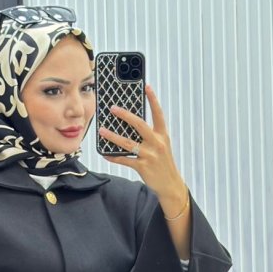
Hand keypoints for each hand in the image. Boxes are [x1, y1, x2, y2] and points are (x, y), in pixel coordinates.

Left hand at [97, 83, 188, 214]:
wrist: (170, 184)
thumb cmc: (163, 163)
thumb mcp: (161, 146)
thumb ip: (150, 135)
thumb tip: (131, 125)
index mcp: (162, 135)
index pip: (158, 114)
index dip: (153, 100)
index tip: (146, 87)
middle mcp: (157, 143)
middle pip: (140, 125)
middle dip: (125, 115)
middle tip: (113, 108)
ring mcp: (150, 155)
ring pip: (128, 143)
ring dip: (113, 136)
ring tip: (102, 130)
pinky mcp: (143, 167)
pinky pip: (125, 160)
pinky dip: (114, 157)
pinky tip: (105, 153)